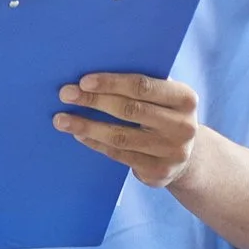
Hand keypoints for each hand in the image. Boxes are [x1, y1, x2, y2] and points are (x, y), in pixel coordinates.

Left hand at [53, 73, 202, 188]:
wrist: (186, 157)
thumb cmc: (165, 116)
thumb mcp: (165, 98)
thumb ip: (142, 86)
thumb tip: (94, 75)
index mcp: (185, 99)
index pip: (143, 86)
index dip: (111, 83)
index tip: (83, 81)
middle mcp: (183, 126)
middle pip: (129, 110)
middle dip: (93, 101)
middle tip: (65, 94)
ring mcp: (172, 152)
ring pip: (120, 136)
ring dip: (87, 126)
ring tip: (62, 119)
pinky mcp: (158, 172)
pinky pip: (119, 155)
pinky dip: (95, 143)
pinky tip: (79, 134)